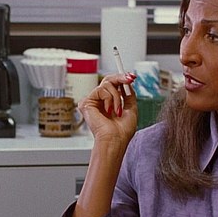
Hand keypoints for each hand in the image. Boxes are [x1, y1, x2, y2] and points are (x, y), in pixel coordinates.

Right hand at [72, 72, 137, 216]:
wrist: (115, 140)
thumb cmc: (122, 132)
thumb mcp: (131, 109)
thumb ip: (129, 95)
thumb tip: (128, 83)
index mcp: (107, 104)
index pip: (112, 85)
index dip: (121, 78)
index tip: (131, 76)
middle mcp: (98, 102)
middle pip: (108, 80)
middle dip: (120, 78)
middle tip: (129, 79)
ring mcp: (91, 102)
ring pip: (106, 84)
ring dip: (116, 96)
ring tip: (116, 110)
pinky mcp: (86, 103)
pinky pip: (101, 90)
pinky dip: (109, 99)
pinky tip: (108, 111)